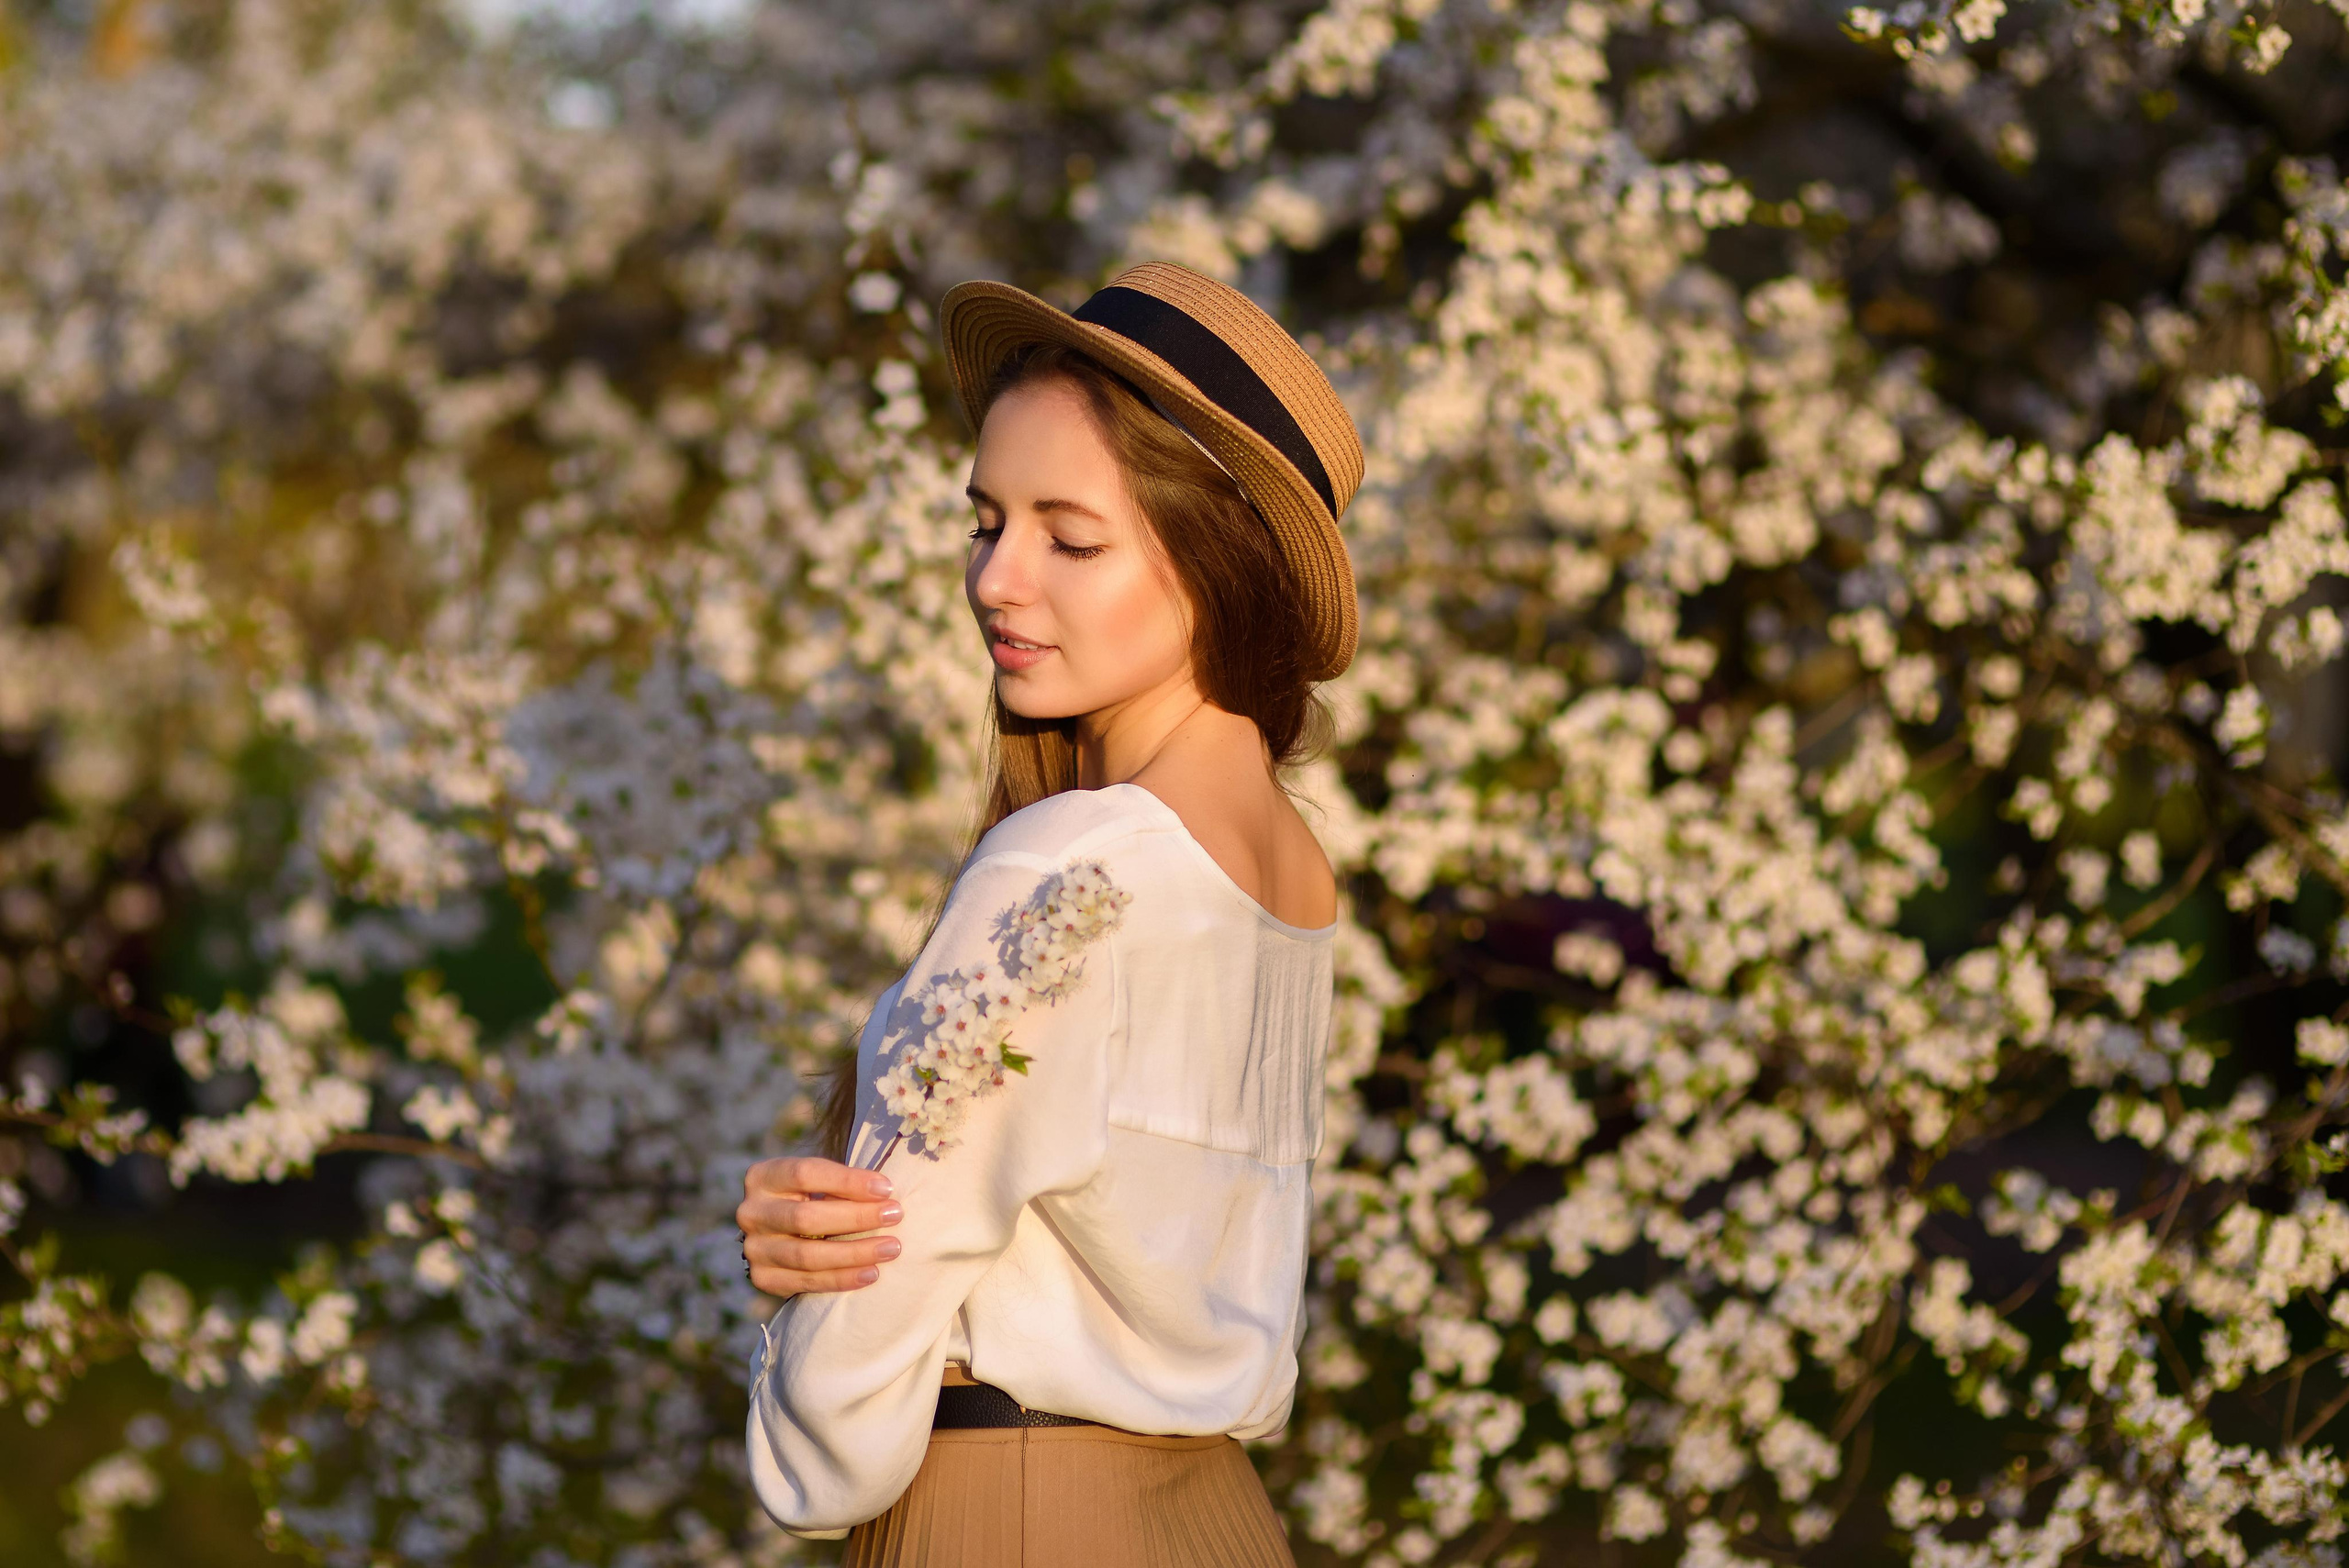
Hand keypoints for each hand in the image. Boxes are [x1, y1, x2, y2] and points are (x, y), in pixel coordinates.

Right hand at [737, 1157, 901, 1298]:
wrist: (782, 1234)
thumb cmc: (812, 1198)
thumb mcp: (818, 1181)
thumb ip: (841, 1184)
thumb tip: (885, 1192)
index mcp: (762, 1177)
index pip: (805, 1174)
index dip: (848, 1181)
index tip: (887, 1189)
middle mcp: (750, 1212)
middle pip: (806, 1217)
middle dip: (856, 1217)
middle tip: (895, 1216)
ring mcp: (753, 1248)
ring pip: (807, 1255)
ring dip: (855, 1253)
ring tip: (891, 1248)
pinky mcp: (763, 1278)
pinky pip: (807, 1282)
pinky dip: (842, 1279)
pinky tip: (871, 1273)